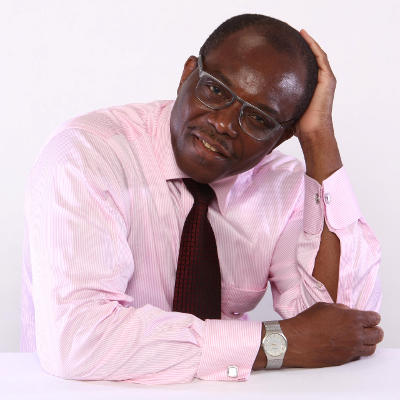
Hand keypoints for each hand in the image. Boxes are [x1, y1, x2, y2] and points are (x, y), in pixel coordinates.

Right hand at [280, 302, 383, 367]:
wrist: (297, 340)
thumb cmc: (307, 323)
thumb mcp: (324, 306)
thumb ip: (341, 309)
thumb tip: (347, 312)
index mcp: (352, 319)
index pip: (374, 318)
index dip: (372, 317)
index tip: (368, 317)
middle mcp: (355, 335)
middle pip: (378, 334)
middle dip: (374, 329)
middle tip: (367, 327)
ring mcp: (351, 349)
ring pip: (372, 348)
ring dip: (368, 342)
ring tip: (360, 338)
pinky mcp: (345, 359)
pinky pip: (359, 355)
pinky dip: (357, 350)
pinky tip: (349, 344)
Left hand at [292, 29, 342, 183]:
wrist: (311, 131)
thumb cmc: (298, 125)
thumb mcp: (286, 108)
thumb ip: (279, 101)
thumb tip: (257, 104)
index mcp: (311, 87)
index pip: (305, 68)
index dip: (297, 57)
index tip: (285, 49)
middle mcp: (320, 82)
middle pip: (312, 59)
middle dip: (303, 47)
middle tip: (290, 37)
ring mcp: (326, 80)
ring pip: (317, 55)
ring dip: (309, 42)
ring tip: (299, 32)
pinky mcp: (327, 80)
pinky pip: (321, 58)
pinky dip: (313, 46)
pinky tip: (305, 37)